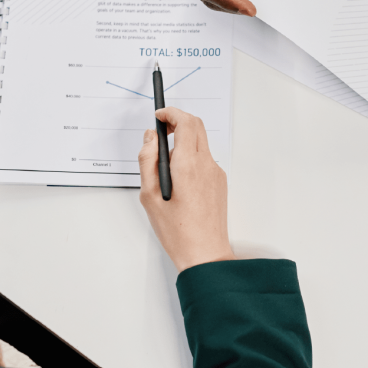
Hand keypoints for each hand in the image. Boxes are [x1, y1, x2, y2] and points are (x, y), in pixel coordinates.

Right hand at [138, 107, 233, 271]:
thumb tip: (151, 138)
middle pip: (196, 126)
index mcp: (188, 165)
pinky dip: (190, 157)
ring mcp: (216, 173)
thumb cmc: (178, 232)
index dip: (171, 113)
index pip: (185, 122)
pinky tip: (177, 181)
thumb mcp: (149, 196)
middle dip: (178, 121)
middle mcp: (206, 165)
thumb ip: (147, 161)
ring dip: (183, 141)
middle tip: (161, 130)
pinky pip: (204, 159)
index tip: (159, 115)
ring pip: (201, 142)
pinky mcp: (219, 182)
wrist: (205, 253)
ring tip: (164, 168)